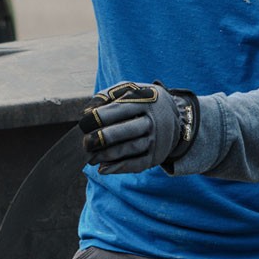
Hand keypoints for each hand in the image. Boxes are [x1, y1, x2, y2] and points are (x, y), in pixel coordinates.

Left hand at [78, 81, 198, 173]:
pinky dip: (119, 168)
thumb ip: (107, 95)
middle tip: (85, 143)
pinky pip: (138, 164)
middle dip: (104, 138)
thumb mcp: (129, 89)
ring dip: (108, 155)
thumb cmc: (141, 101)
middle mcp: (153, 121)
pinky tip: (103, 169)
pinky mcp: (156, 156)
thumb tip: (86, 112)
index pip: (120, 109)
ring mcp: (156, 140)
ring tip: (90, 158)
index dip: (99, 117)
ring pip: (131, 149)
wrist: (175, 116)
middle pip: (128, 131)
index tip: (83, 124)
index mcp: (145, 101)